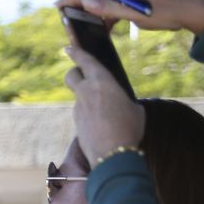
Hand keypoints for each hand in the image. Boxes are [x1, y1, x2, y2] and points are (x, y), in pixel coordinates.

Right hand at [55, 0, 203, 34]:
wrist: (193, 12)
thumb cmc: (168, 12)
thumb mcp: (137, 14)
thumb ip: (111, 9)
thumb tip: (87, 5)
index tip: (83, 7)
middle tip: (63, 10)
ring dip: (95, 8)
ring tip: (81, 23)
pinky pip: (117, 1)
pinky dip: (108, 12)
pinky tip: (105, 27)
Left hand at [64, 46, 145, 165]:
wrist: (113, 156)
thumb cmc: (129, 129)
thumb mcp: (135, 109)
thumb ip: (123, 100)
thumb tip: (121, 104)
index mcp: (102, 81)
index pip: (84, 60)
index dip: (76, 52)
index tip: (68, 47)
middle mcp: (86, 92)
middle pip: (71, 75)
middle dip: (75, 73)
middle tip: (83, 77)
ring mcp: (78, 109)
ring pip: (78, 97)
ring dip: (86, 99)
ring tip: (104, 111)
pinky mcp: (76, 124)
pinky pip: (81, 114)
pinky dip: (89, 116)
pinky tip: (101, 125)